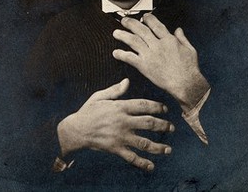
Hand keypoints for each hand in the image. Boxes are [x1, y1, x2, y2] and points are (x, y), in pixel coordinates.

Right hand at [57, 78, 174, 170]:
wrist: (76, 130)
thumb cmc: (88, 111)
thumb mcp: (99, 96)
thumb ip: (115, 90)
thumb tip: (128, 81)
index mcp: (120, 107)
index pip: (143, 105)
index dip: (156, 107)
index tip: (165, 109)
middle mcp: (123, 122)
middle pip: (148, 123)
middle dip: (162, 125)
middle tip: (172, 128)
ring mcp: (120, 136)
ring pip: (143, 142)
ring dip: (158, 146)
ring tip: (168, 149)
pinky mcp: (115, 149)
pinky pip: (131, 157)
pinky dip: (142, 162)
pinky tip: (151, 166)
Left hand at [112, 14, 209, 111]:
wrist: (186, 84)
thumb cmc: (189, 68)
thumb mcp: (190, 49)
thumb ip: (182, 38)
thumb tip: (178, 29)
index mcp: (169, 40)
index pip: (156, 25)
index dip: (148, 19)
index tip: (143, 16)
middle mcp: (157, 45)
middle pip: (141, 30)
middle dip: (131, 23)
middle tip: (124, 20)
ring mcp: (150, 55)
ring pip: (133, 41)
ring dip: (123, 36)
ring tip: (116, 33)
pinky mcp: (145, 66)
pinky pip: (130, 58)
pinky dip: (122, 54)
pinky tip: (116, 53)